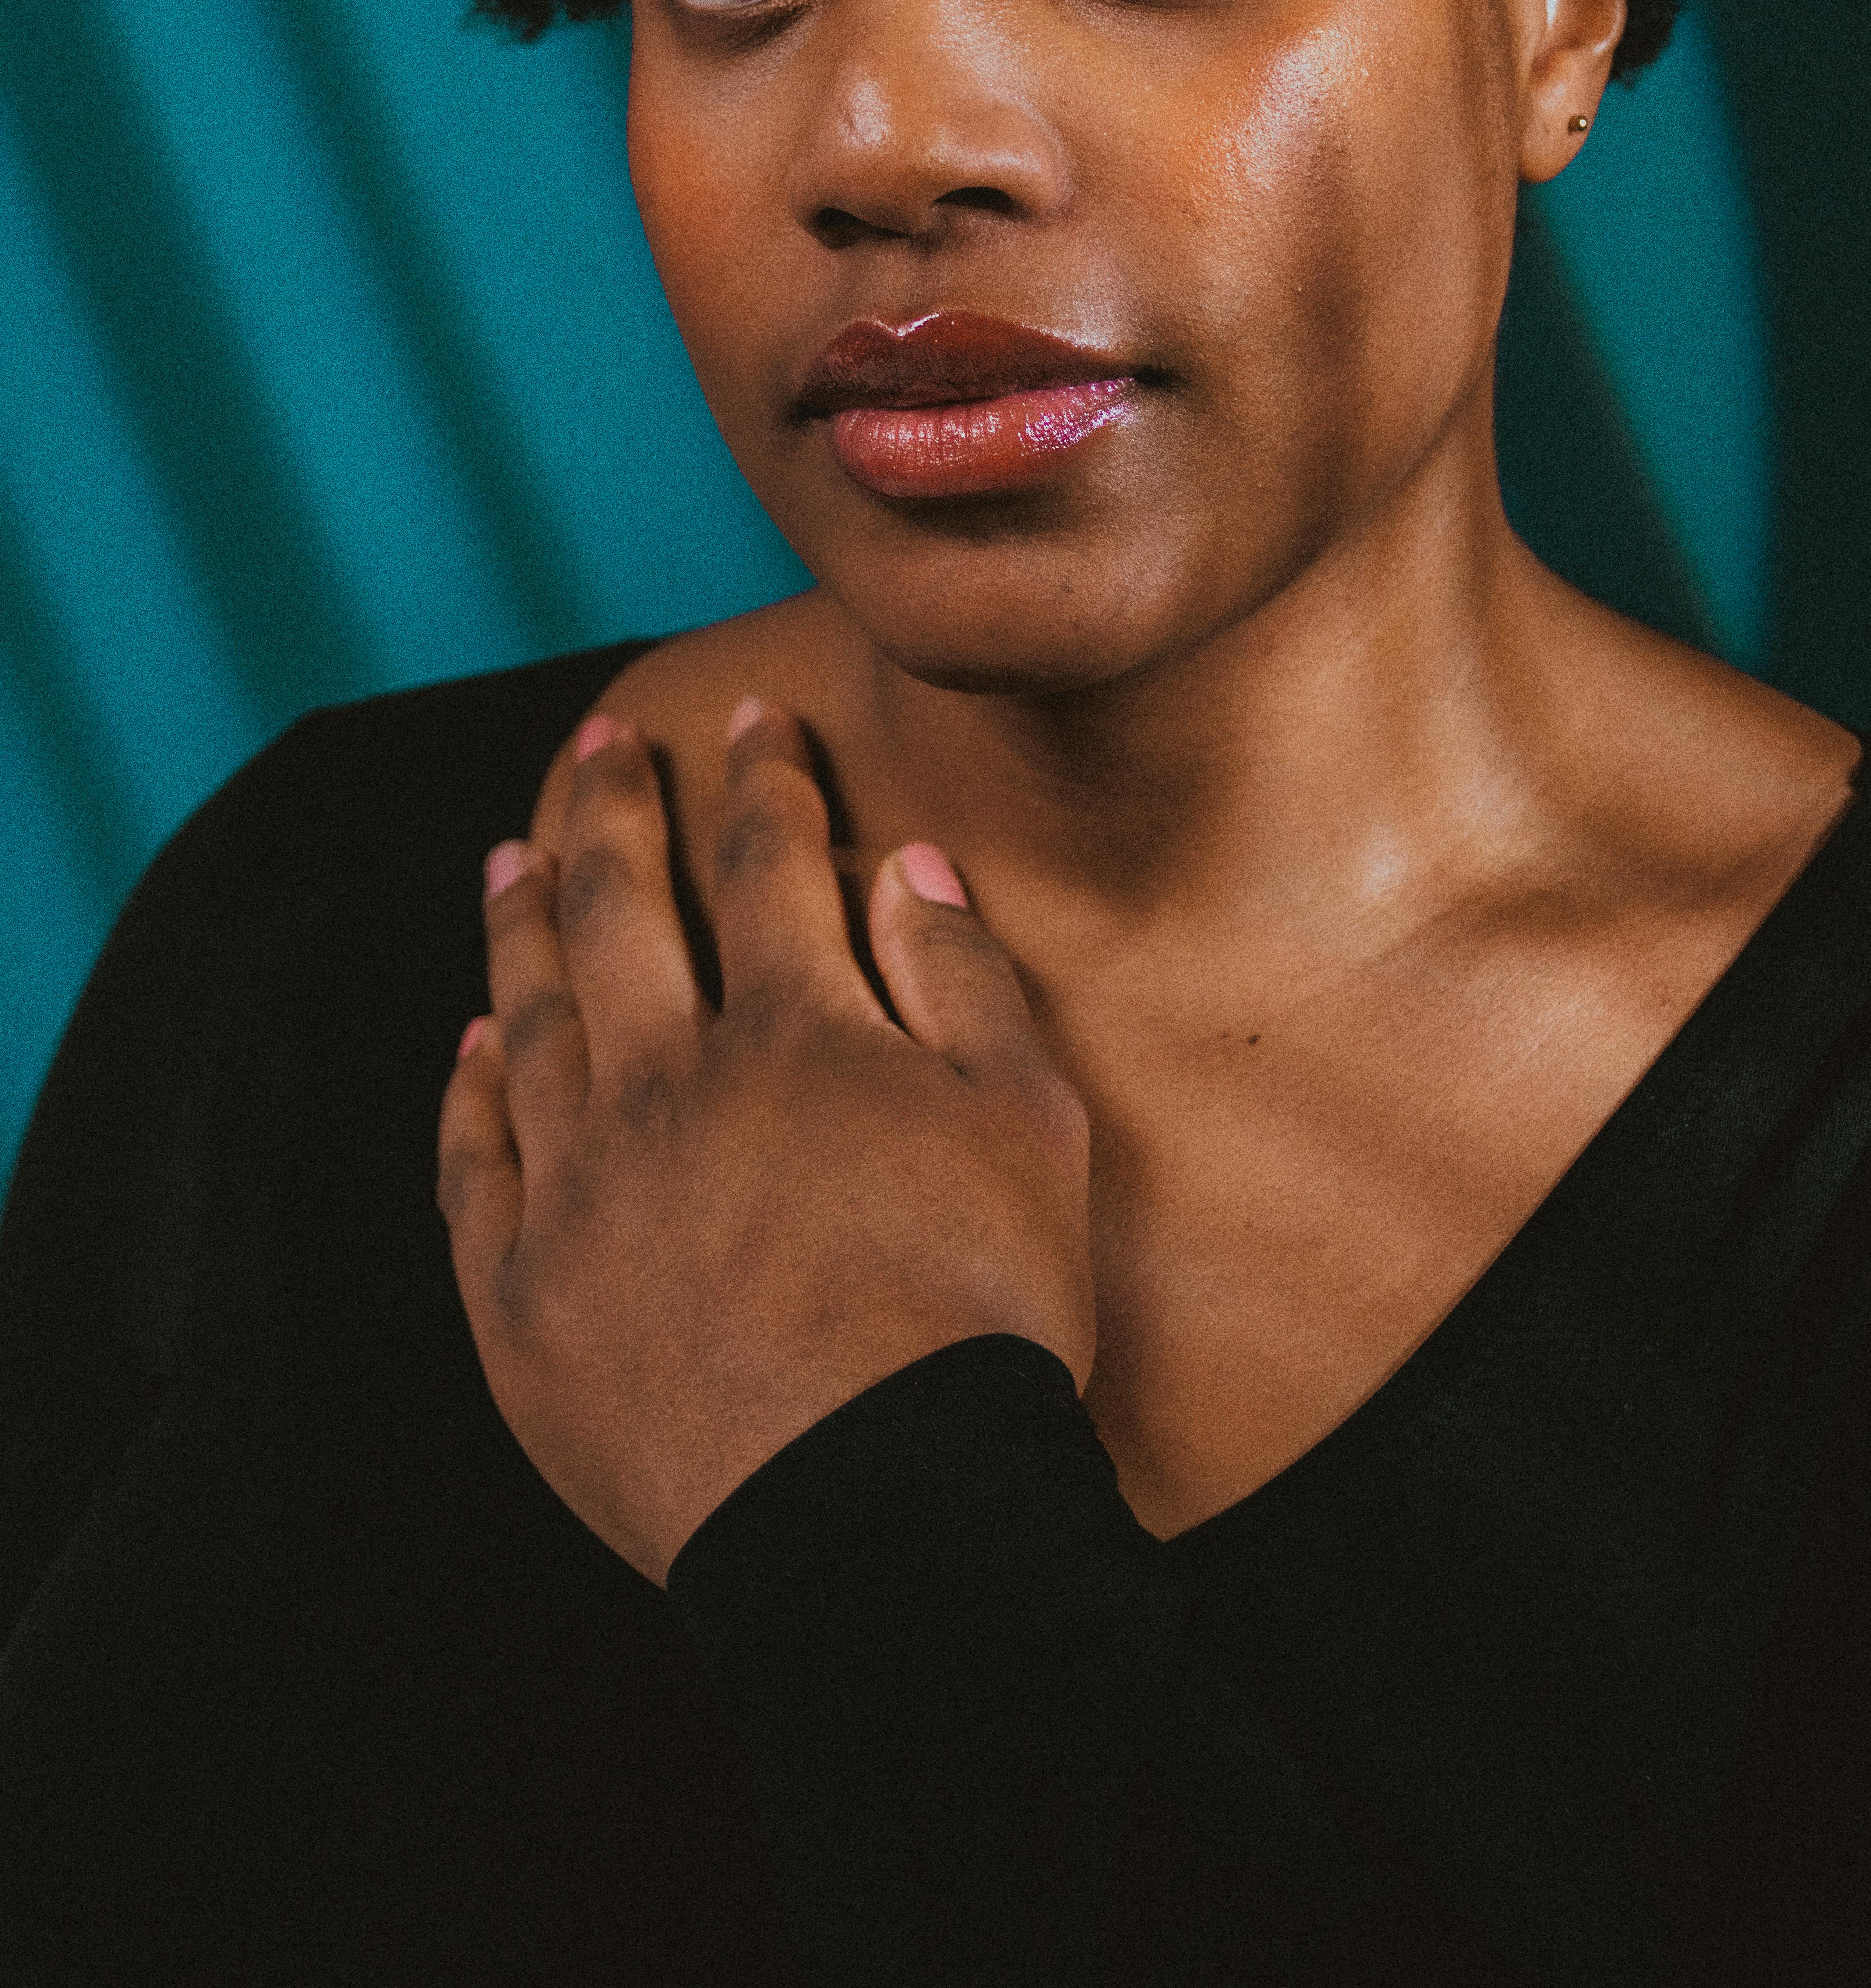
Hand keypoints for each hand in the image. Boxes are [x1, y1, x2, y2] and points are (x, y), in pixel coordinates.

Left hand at [436, 702, 1093, 1584]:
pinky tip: (472, 1044)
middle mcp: (669, 1088)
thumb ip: (963, 984)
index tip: (754, 720)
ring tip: (513, 859)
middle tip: (602, 744)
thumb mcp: (1028, 1130)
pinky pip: (475, 1161)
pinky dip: (471, 1088)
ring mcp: (582, 1191)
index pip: (769, 861)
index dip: (764, 778)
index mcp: (797, 1035)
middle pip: (623, 909)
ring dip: (522, 921)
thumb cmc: (980, 1323)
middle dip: (614, 809)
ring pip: (530, 1015)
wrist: (879, 1522)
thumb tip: (910, 867)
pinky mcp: (522, 1297)